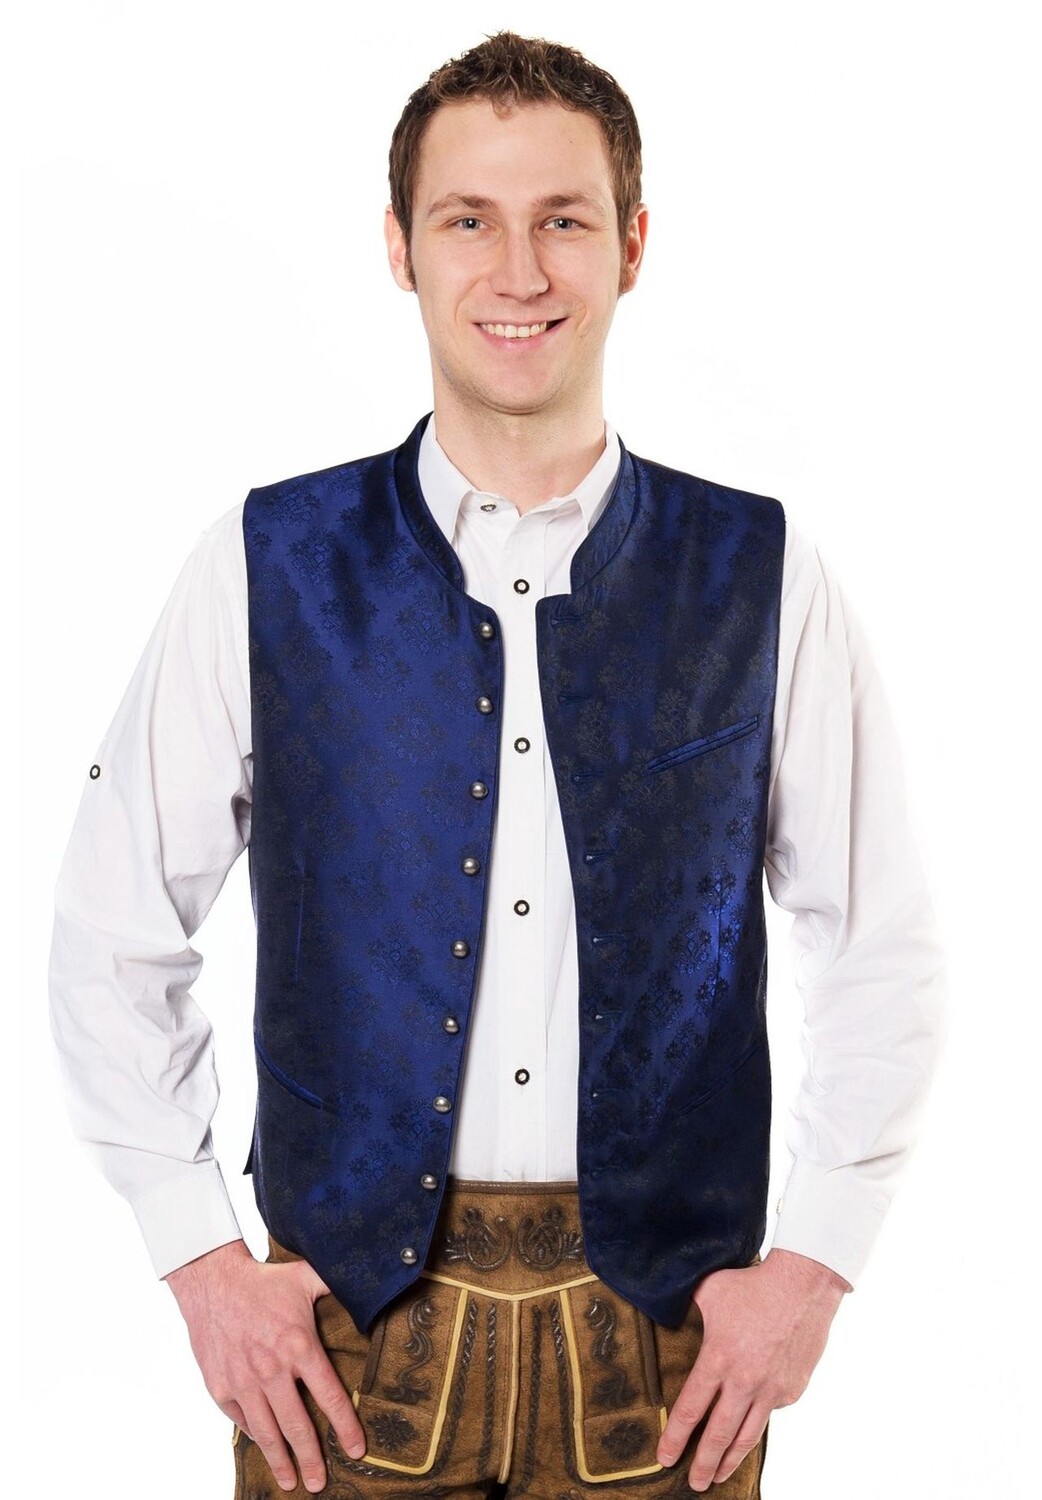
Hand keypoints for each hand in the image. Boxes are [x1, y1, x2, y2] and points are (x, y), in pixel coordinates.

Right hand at [165, 1239, 365, 1493]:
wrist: (213, 1282)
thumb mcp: (306, 1277)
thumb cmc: (264, 1280)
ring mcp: (244, 1382)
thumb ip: (337, 1286)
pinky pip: (243, 1421)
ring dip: (281, 1461)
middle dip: (312, 1459)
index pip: (330, 1397)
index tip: (357, 1450)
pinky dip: (256, 1436)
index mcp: (299, 1345)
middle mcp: (272, 1369)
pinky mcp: (221, 1388)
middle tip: (320, 1483)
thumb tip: (369, 1287)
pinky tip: (266, 1446)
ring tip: (291, 1482)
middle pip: (298, 1426)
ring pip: (267, 1433)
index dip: (345, 1428)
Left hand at [656, 1249, 849, 1491]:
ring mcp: (771, 1389)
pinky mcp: (791, 1390)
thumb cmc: (752, 1284)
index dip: (675, 1438)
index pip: (691, 1409)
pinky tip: (746, 1432)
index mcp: (718, 1358)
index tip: (664, 1458)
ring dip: (730, 1459)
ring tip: (718, 1475)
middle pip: (718, 1434)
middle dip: (702, 1463)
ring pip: (747, 1435)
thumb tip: (665, 1307)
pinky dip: (755, 1423)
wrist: (803, 1284)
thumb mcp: (709, 1291)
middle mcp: (744, 1381)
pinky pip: (769, 1412)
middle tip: (693, 1484)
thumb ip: (687, 1308)